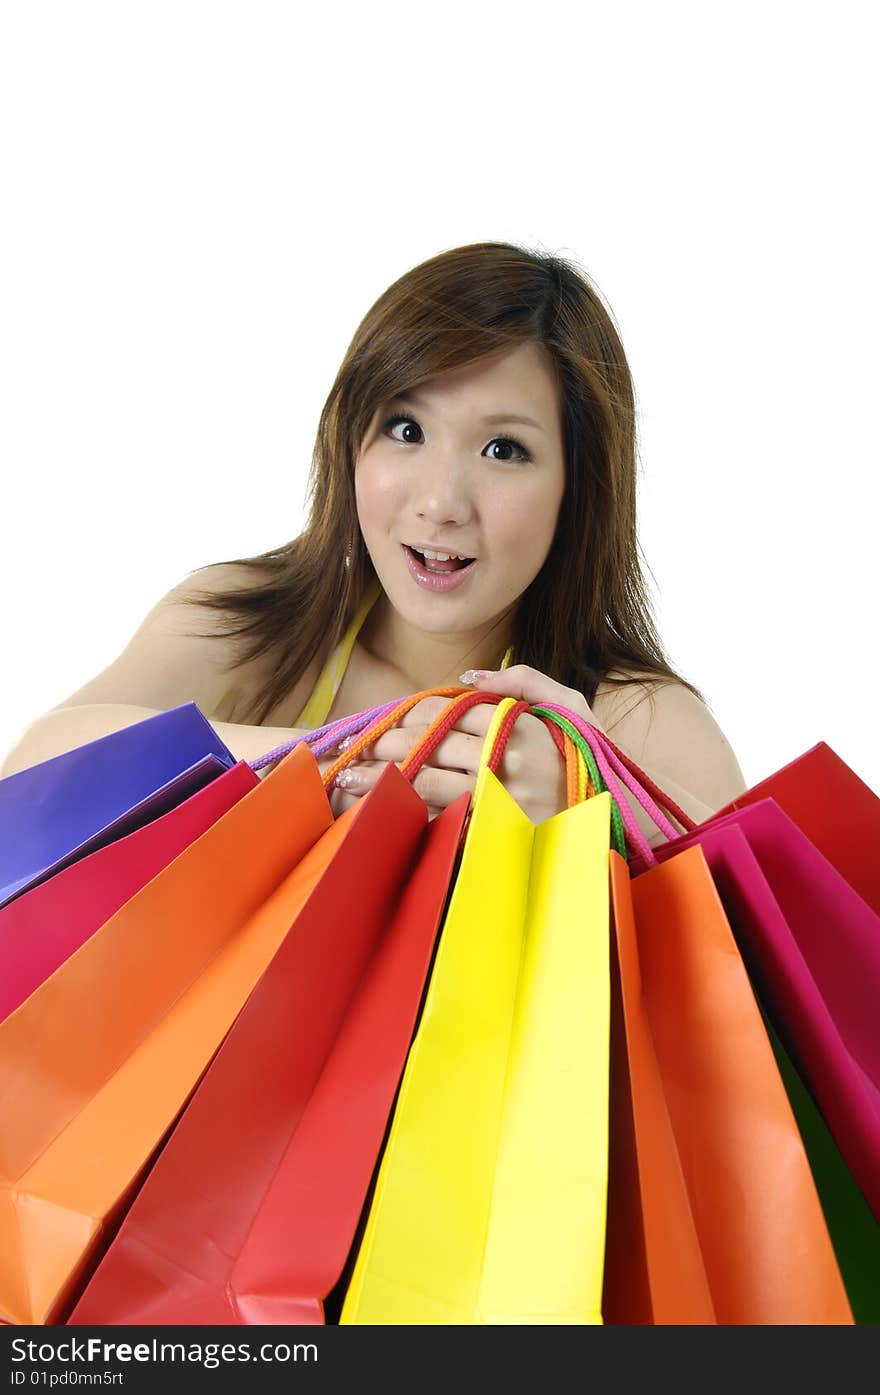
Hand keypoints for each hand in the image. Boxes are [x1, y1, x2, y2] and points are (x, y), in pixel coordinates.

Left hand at [328, 665, 601, 822]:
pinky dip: (406, 815)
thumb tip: (468, 674)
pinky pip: (441, 820)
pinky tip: (378, 812)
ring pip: (427, 782)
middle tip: (354, 748)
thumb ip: (526, 681)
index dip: (412, 714)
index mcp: (522, 724)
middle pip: (432, 743)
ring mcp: (500, 800)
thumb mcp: (573, 709)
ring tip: (349, 780)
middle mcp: (509, 759)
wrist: (617, 825)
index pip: (452, 710)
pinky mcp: (494, 835)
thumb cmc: (588, 763)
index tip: (386, 720)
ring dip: (382, 780)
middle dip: (388, 744)